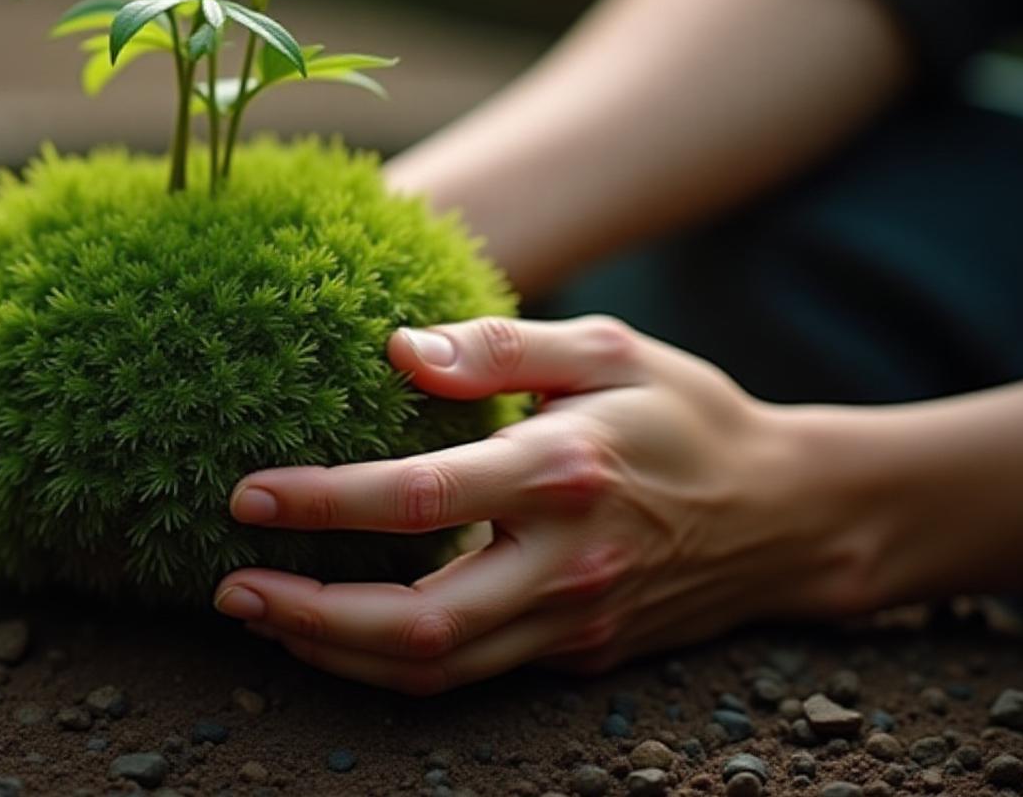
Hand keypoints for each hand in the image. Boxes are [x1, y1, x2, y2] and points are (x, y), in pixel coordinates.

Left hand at [212, 315, 867, 692]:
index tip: (248, 496)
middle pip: (418, 624)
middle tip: (231, 586)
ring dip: (335, 653)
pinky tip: (335, 631)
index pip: (420, 499)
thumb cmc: (687, 413)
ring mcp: (575, 623)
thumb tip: (394, 350)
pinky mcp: (579, 656)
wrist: (791, 514)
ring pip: (436, 669)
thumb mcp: (608, 347)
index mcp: (567, 472)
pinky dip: (390, 664)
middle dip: (309, 615)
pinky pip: (468, 676)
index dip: (324, 504)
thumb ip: (499, 345)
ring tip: (260, 613)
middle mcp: (568, 564)